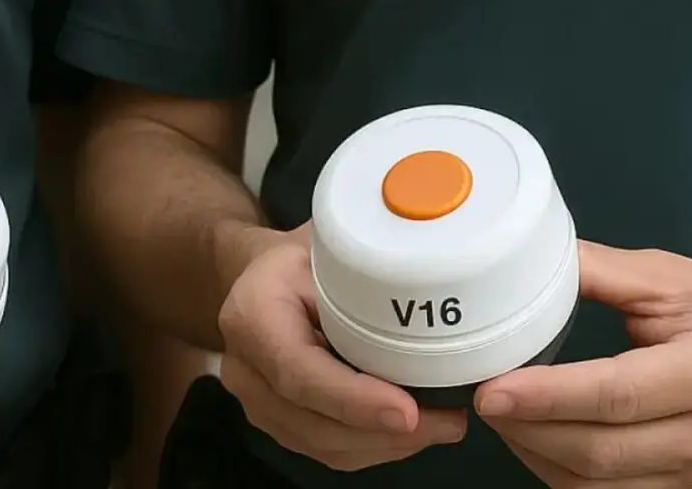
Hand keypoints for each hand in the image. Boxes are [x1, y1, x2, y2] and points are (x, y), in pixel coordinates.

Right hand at [217, 223, 466, 471]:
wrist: (262, 275)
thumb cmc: (301, 256)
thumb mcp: (327, 242)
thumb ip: (367, 260)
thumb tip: (435, 270)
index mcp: (252, 315)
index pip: (298, 372)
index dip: (352, 399)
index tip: (408, 411)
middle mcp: (243, 366)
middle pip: (312, 421)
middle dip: (383, 434)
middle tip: (448, 421)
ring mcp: (255, 400)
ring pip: (321, 445)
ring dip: (385, 446)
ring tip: (441, 426)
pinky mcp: (275, 420)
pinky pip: (324, 449)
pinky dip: (372, 448)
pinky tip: (412, 432)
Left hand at [475, 241, 691, 487]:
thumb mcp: (668, 277)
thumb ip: (596, 270)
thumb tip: (523, 260)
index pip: (618, 394)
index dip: (549, 397)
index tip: (493, 389)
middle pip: (601, 450)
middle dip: (528, 428)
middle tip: (483, 396)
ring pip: (596, 483)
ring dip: (534, 453)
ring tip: (501, 414)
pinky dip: (555, 471)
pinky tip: (532, 437)